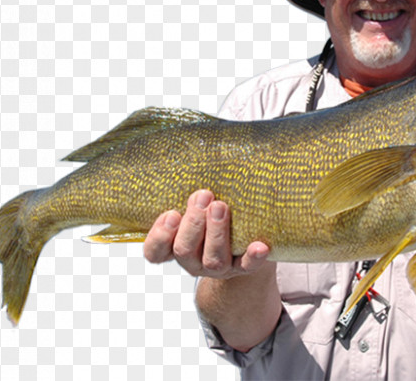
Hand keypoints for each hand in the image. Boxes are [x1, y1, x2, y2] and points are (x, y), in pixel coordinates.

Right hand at [144, 189, 272, 278]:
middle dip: (192, 223)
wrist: (245, 243)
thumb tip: (197, 147)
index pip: (155, 251)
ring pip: (212, 259)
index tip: (171, 213)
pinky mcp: (243, 268)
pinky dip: (252, 257)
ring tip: (221, 206)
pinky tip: (260, 246)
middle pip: (184, 250)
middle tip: (203, 195)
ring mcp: (218, 267)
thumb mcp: (197, 204)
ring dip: (216, 233)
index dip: (159, 236)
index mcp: (174, 246)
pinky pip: (247, 267)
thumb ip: (190, 190)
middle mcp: (193, 261)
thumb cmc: (213, 215)